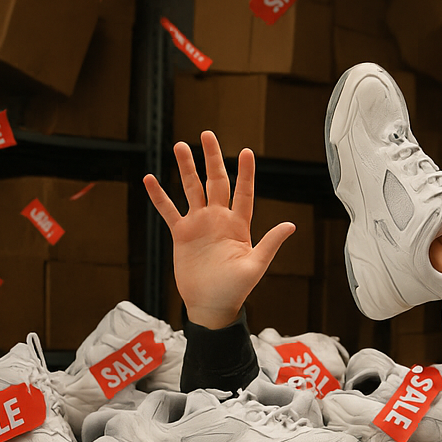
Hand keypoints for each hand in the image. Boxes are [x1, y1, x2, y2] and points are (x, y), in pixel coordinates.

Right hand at [143, 130, 295, 329]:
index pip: (244, 192)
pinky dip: (159, 196)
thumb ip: (270, 243)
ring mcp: (199, 225)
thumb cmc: (236, 290)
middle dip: (212, 158)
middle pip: (215, 181)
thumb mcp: (255, 266)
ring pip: (191, 189)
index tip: (246, 151)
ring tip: (179, 146)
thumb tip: (290, 225)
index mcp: (239, 225)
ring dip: (186, 168)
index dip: (245, 173)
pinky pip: (169, 210)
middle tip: (207, 134)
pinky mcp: (182, 234)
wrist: (211, 306)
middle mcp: (219, 219)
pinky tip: (150, 179)